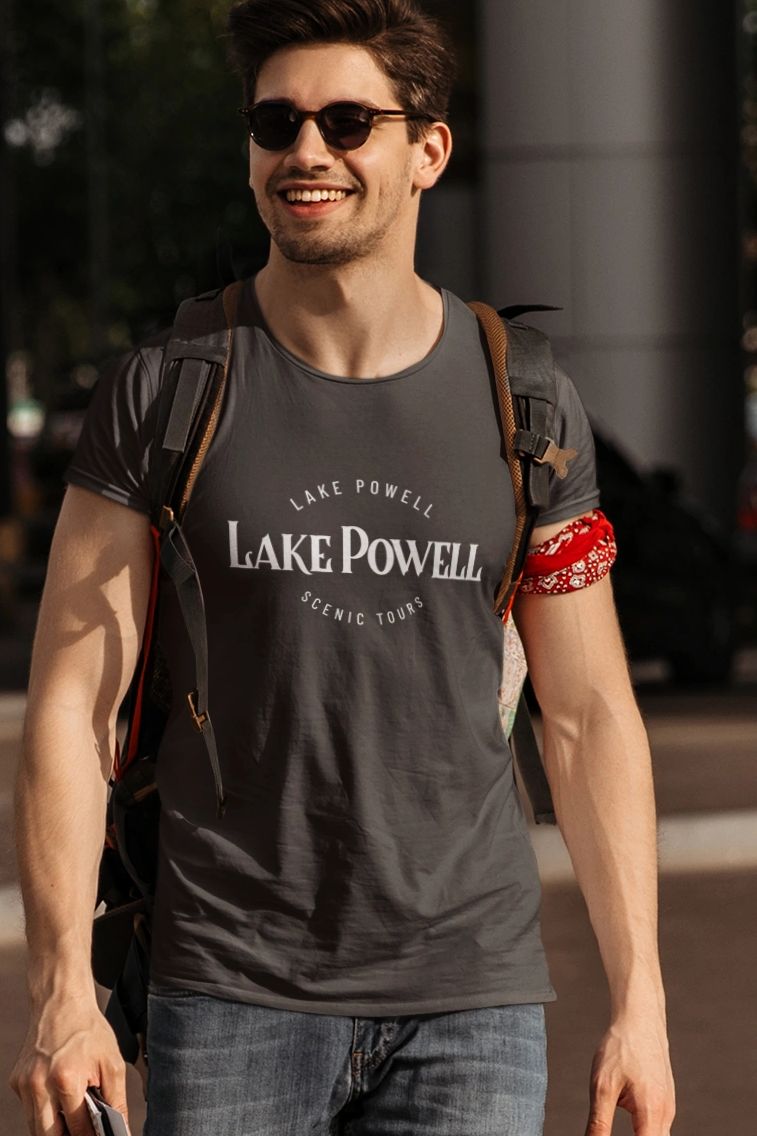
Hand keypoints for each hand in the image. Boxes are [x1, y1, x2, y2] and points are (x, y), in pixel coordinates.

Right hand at [9, 995, 129, 1135]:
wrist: (61, 1001)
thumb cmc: (88, 1030)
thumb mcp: (112, 1062)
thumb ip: (117, 1101)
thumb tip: (122, 1130)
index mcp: (66, 1079)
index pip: (78, 1128)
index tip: (99, 1135)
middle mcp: (40, 1084)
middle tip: (84, 1130)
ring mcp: (25, 1084)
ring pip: (36, 1127)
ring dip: (54, 1129)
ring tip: (73, 1119)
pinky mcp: (17, 1082)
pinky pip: (30, 1109)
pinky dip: (44, 1111)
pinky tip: (59, 1099)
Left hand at [584, 1015, 674, 1134]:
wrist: (640, 1018)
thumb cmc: (621, 1047)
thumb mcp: (602, 1086)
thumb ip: (599, 1124)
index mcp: (651, 1113)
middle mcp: (666, 1115)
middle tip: (605, 1135)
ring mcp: (668, 1108)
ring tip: (614, 1129)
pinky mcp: (665, 1102)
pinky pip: (658, 1129)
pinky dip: (645, 1134)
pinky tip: (631, 1130)